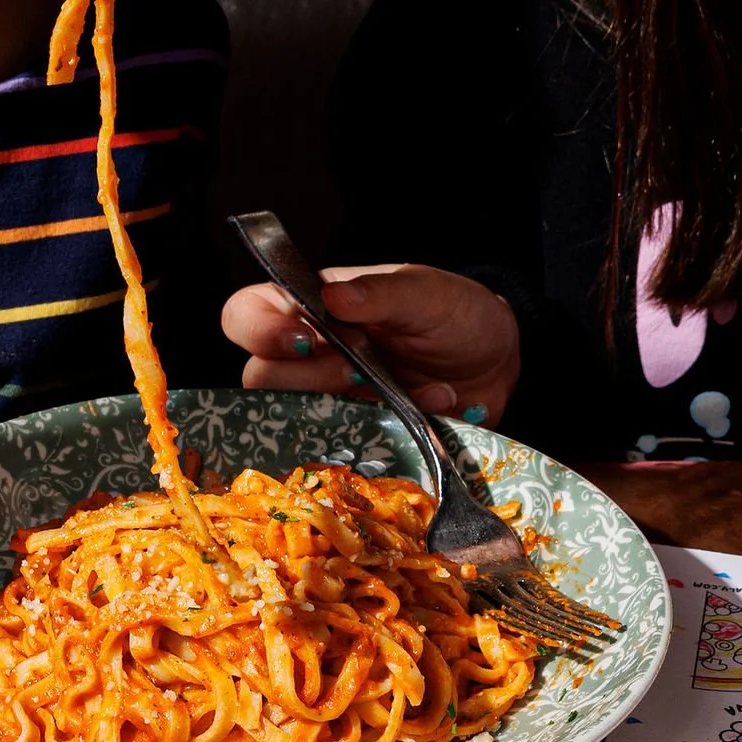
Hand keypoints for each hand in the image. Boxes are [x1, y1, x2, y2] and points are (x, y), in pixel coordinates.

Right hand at [222, 262, 521, 423]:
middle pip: (260, 379)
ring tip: (406, 388)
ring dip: (353, 407)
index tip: (304, 339)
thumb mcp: (422, 291)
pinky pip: (350, 449)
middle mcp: (307, 357)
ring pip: (299, 421)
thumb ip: (379, 293)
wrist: (495, 358)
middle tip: (361, 368)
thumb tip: (335, 296)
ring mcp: (330, 402)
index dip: (259, 331)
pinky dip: (394, 430)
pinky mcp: (357, 437)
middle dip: (311, 378)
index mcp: (308, 308)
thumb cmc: (449, 312)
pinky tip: (434, 403)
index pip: (245, 316)